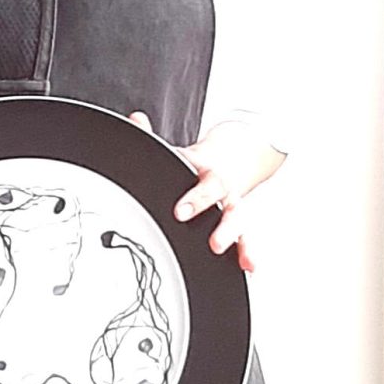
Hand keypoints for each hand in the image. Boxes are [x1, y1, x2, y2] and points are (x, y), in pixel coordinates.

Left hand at [128, 113, 285, 271]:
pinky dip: (248, 252)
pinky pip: (246, 239)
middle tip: (209, 239)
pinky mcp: (237, 224)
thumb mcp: (177, 151)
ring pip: (238, 220)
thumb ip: (152, 136)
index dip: (194, 198)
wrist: (228, 162)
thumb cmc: (195, 165)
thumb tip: (135, 118)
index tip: (180, 212)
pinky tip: (249, 265)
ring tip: (229, 252)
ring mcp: (231, 206)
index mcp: (204, 171)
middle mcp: (220, 188)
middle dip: (217, 222)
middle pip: (222, 201)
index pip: (201, 181)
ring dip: (236, 238)